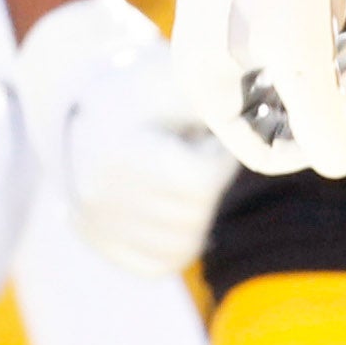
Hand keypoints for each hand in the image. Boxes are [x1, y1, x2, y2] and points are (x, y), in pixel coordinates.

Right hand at [17, 0, 238, 276]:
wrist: (82, 108)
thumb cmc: (140, 90)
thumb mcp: (172, 81)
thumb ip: (213, 100)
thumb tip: (264, 114)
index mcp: (118, 154)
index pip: (199, 183)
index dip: (220, 162)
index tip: (213, 141)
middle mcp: (99, 198)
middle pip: (193, 214)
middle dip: (210, 186)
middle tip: (199, 156)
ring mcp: (95, 227)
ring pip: (184, 245)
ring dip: (199, 213)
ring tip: (183, 176)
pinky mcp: (100, 244)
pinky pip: (161, 263)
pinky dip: (179, 240)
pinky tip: (173, 204)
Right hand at [169, 0, 345, 179]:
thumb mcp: (303, 51)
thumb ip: (321, 117)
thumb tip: (341, 167)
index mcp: (208, 86)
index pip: (261, 150)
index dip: (311, 146)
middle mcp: (221, 71)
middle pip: (281, 125)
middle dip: (326, 110)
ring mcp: (245, 45)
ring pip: (297, 94)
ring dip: (334, 84)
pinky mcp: (270, 21)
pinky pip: (302, 63)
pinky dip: (331, 61)